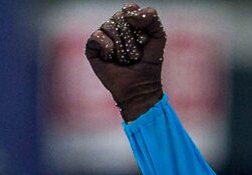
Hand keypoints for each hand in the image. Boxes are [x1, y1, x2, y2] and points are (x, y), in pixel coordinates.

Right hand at [85, 3, 166, 122]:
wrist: (140, 87)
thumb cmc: (149, 64)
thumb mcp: (158, 38)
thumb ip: (152, 19)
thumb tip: (130, 14)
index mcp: (130, 22)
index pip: (129, 8)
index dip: (137, 21)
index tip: (144, 39)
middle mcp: (115, 27)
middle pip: (119, 17)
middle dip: (131, 38)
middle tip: (135, 54)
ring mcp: (103, 37)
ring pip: (109, 26)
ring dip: (121, 46)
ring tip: (125, 59)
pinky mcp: (92, 48)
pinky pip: (96, 36)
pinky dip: (107, 45)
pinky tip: (111, 56)